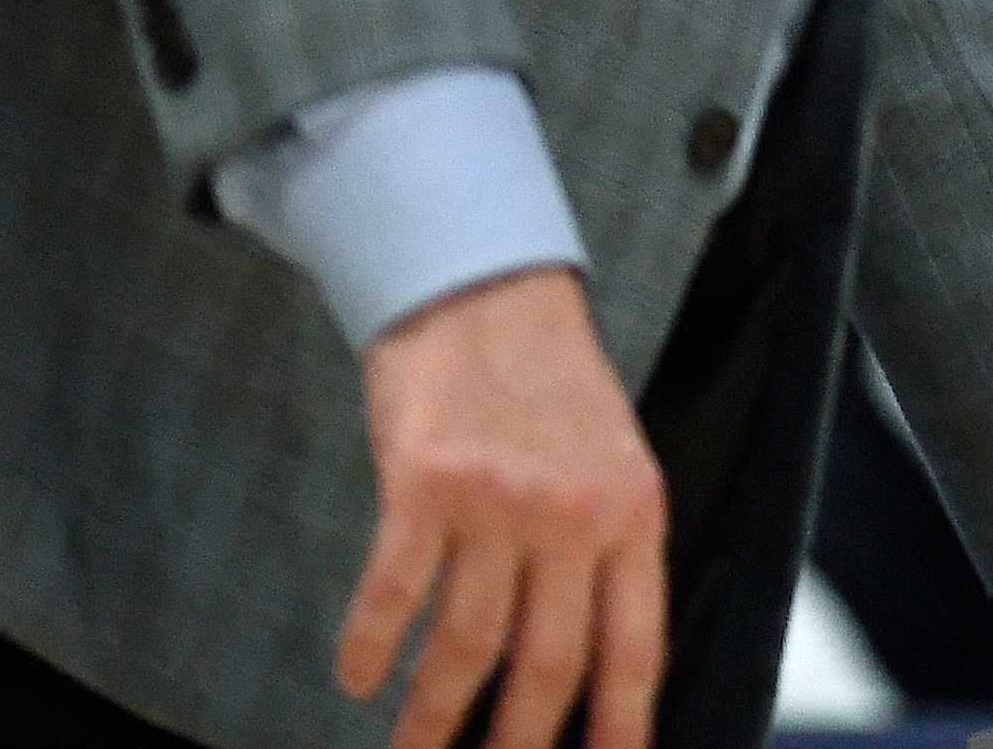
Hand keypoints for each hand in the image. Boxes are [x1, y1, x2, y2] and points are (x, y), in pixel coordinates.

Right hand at [336, 268, 667, 748]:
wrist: (487, 289)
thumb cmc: (550, 383)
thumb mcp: (614, 459)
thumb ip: (607, 546)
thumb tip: (588, 658)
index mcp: (632, 513)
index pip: (635, 644)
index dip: (623, 722)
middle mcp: (572, 514)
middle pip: (549, 663)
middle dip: (520, 743)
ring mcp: (498, 501)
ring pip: (467, 646)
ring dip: (432, 717)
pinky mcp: (425, 483)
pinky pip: (394, 592)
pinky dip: (371, 647)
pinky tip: (357, 681)